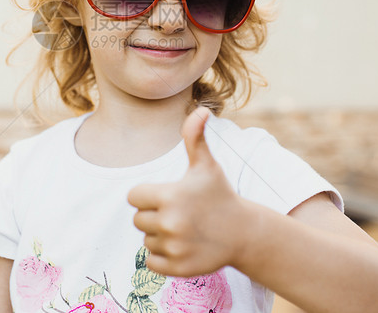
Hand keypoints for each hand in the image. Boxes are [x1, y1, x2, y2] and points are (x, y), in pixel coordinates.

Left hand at [127, 106, 251, 277]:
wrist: (244, 233)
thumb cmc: (219, 194)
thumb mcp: (206, 165)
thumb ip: (195, 137)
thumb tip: (201, 110)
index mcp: (169, 196)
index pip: (134, 197)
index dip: (148, 195)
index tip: (168, 196)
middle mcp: (169, 223)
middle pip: (138, 219)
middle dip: (154, 216)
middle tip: (179, 214)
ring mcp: (173, 247)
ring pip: (146, 241)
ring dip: (160, 236)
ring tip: (184, 230)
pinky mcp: (177, 268)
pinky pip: (151, 262)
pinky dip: (162, 257)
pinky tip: (182, 246)